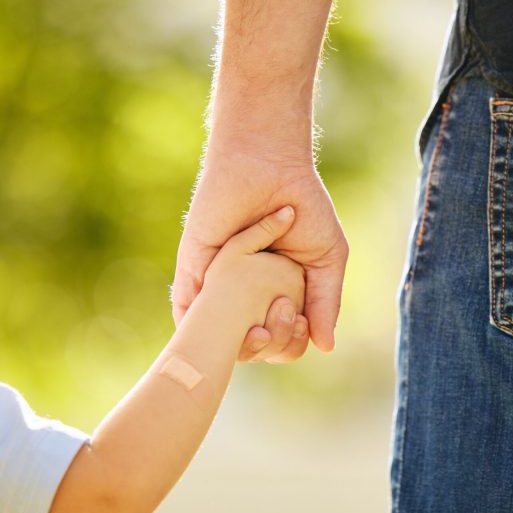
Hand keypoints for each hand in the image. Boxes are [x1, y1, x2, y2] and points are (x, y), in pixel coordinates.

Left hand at [174, 135, 347, 352]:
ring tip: (259, 330)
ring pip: (218, 336)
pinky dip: (200, 329)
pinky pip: (186, 312)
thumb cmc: (303, 207)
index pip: (280, 339)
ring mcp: (216, 284)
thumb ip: (326, 301)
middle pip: (250, 344)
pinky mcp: (192, 269)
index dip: (291, 344)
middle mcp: (244, 295)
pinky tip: (220, 332)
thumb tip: (326, 347)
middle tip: (285, 320)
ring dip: (238, 344)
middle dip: (268, 346)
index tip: (301, 326)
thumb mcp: (325, 257)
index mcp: (274, 295)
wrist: (267, 165)